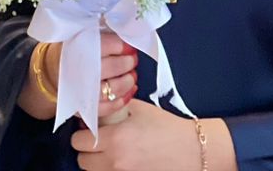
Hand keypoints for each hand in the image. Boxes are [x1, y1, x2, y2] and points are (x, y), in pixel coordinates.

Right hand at [43, 31, 137, 120]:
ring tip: (132, 74)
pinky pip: (111, 106)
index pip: (108, 45)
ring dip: (128, 80)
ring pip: (115, 88)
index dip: (123, 45)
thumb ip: (98, 32)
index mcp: (79, 47)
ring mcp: (85, 92)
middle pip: (114, 67)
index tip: (130, 45)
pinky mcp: (88, 108)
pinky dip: (124, 98)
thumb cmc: (70, 51)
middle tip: (133, 58)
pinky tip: (129, 89)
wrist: (52, 72)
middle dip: (128, 62)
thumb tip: (122, 28)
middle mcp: (82, 70)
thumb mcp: (78, 34)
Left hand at [71, 99, 200, 169]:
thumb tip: (95, 109)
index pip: (79, 142)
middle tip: (96, 141)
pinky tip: (121, 160)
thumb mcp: (137, 109)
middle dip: (87, 150)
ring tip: (110, 151)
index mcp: (115, 139)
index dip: (81, 134)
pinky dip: (111, 170)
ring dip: (97, 163)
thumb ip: (112, 109)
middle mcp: (116, 162)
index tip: (87, 129)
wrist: (192, 150)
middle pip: (83, 162)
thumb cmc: (167, 128)